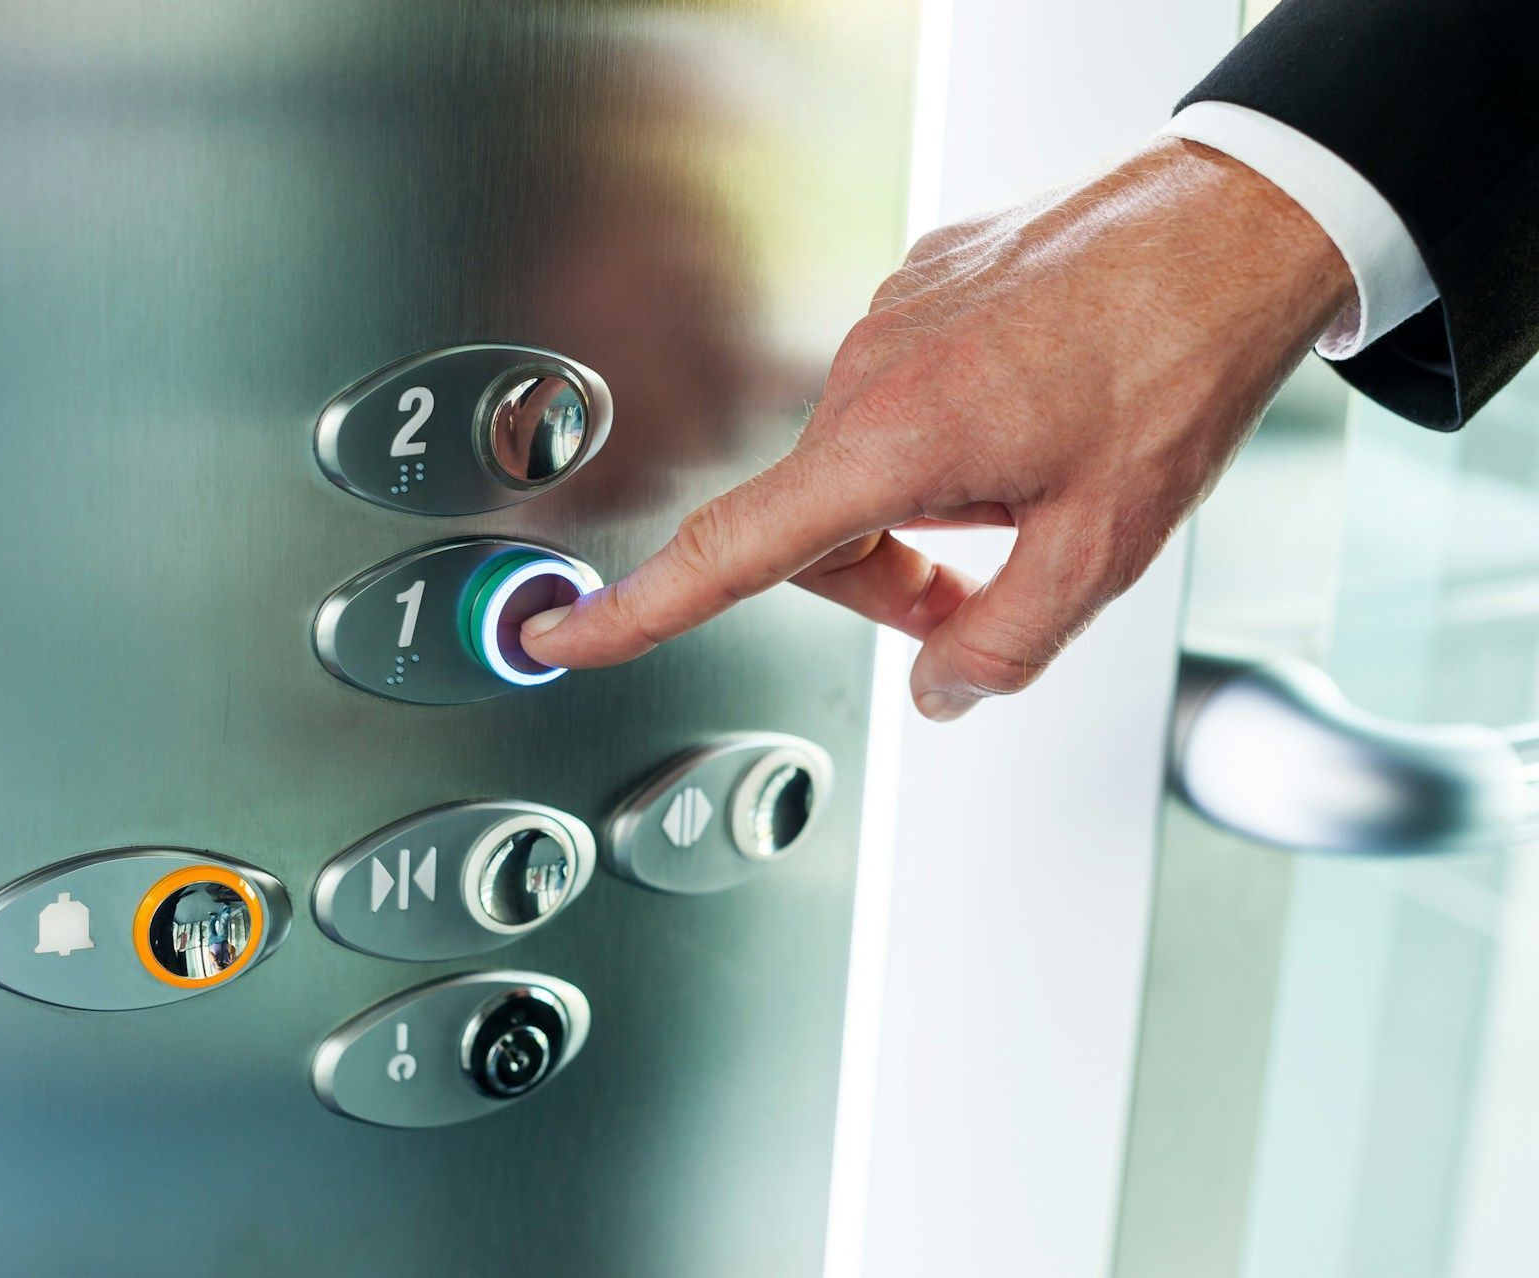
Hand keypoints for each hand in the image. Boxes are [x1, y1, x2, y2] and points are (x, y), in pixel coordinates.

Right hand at [520, 139, 1354, 719]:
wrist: (1231, 226)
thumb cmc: (1174, 365)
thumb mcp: (1102, 546)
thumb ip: (1003, 644)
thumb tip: (941, 692)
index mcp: (891, 441)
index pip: (730, 550)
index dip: (637, 611)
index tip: (564, 634)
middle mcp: (865, 371)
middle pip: (812, 524)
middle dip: (881, 580)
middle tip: (977, 597)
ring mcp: (887, 317)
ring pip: (857, 460)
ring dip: (919, 506)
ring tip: (1026, 489)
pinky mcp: (917, 284)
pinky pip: (894, 392)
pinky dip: (941, 436)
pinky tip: (1026, 420)